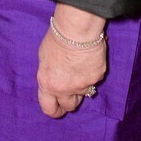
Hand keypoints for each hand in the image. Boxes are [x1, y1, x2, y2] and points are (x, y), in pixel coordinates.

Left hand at [36, 4, 106, 118]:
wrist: (76, 30)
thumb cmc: (56, 39)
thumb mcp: (44, 59)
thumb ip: (49, 74)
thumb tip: (55, 81)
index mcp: (48, 84)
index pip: (49, 109)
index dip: (54, 110)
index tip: (57, 108)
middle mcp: (65, 89)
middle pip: (70, 106)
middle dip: (70, 101)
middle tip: (71, 90)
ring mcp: (82, 85)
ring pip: (84, 94)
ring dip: (82, 86)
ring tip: (79, 68)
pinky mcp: (97, 78)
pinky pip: (94, 80)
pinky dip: (92, 73)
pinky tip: (89, 60)